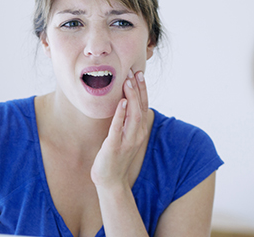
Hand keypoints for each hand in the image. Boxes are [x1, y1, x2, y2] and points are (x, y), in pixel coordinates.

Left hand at [91, 69, 148, 189]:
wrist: (110, 181)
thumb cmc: (115, 156)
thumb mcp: (124, 136)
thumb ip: (126, 121)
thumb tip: (123, 102)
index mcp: (139, 131)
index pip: (143, 106)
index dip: (142, 90)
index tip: (138, 74)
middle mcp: (137, 135)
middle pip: (140, 108)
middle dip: (138, 89)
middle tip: (134, 72)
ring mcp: (127, 141)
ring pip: (133, 116)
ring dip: (131, 98)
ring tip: (127, 82)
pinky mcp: (115, 147)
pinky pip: (118, 128)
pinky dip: (120, 114)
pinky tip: (120, 102)